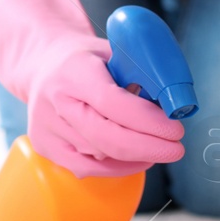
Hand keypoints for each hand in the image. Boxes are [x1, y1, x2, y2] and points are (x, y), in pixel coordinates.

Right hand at [0, 0, 183, 177]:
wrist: (44, 64)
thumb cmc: (87, 58)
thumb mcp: (114, 51)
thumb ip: (139, 74)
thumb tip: (174, 104)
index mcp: (73, 70)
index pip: (111, 102)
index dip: (146, 120)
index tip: (175, 128)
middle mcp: (54, 100)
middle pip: (105, 137)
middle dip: (148, 147)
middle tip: (176, 148)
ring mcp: (46, 127)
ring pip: (100, 155)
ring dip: (136, 156)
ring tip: (157, 147)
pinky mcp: (44, 146)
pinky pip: (86, 168)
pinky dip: (117, 168)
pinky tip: (138, 160)